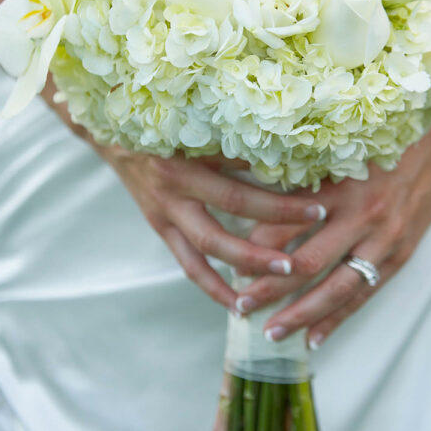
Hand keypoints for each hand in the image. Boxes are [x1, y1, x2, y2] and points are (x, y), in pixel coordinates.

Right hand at [40, 77, 325, 309]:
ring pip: (208, 250)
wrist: (112, 136)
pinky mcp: (160, 228)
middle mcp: (174, 190)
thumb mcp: (195, 128)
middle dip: (270, 233)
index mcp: (187, 160)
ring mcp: (165, 214)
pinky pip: (188, 264)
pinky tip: (237, 305)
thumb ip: (233, 145)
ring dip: (246, 267)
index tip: (317, 204)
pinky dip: (212, 287)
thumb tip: (282, 159)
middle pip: (228, 217)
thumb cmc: (161, 125)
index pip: (241, 184)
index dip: (278, 198)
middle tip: (303, 254)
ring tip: (282, 279)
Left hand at [234, 109, 430, 346]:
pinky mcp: (401, 254)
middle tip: (240, 307)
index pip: (288, 224)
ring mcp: (385, 239)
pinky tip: (316, 337)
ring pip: (336, 288)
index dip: (257, 247)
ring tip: (272, 332)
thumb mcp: (339, 150)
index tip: (231, 262)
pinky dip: (339, 317)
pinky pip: (365, 293)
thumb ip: (303, 175)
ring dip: (302, 313)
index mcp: (340, 185)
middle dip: (270, 289)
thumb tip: (259, 203)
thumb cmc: (381, 141)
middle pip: (307, 263)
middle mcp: (362, 215)